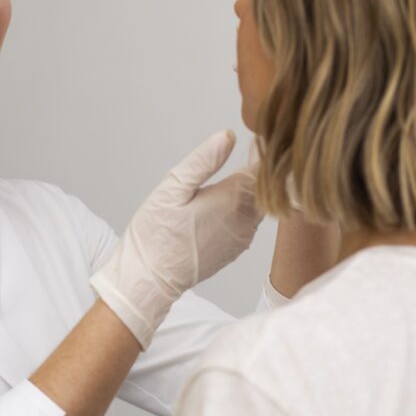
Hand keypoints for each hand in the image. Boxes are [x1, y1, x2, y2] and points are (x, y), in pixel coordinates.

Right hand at [90, 131, 263, 348]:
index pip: (262, 168)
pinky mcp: (235, 249)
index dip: (262, 151)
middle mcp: (244, 220)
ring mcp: (242, 237)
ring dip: (254, 188)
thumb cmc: (156, 234)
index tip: (260, 136)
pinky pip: (250, 221)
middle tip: (256, 147)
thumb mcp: (172, 188)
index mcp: (232, 199)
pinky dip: (246, 206)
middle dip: (261, 168)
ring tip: (245, 169)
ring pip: (259, 205)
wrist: (150, 279)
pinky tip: (230, 200)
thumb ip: (203, 160)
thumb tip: (228, 136)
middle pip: (265, 187)